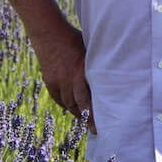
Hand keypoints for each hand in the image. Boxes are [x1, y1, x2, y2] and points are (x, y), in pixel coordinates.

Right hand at [5, 0, 95, 132]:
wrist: (48, 33)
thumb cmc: (74, 38)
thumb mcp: (90, 49)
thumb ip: (98, 63)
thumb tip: (114, 72)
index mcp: (81, 72)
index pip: (88, 100)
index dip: (94, 115)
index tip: (101, 126)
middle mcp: (69, 80)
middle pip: (78, 106)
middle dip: (87, 119)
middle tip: (95, 129)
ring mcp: (57, 81)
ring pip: (68, 104)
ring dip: (77, 112)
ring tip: (85, 119)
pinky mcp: (49, 81)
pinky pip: (58, 98)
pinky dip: (66, 105)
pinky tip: (72, 108)